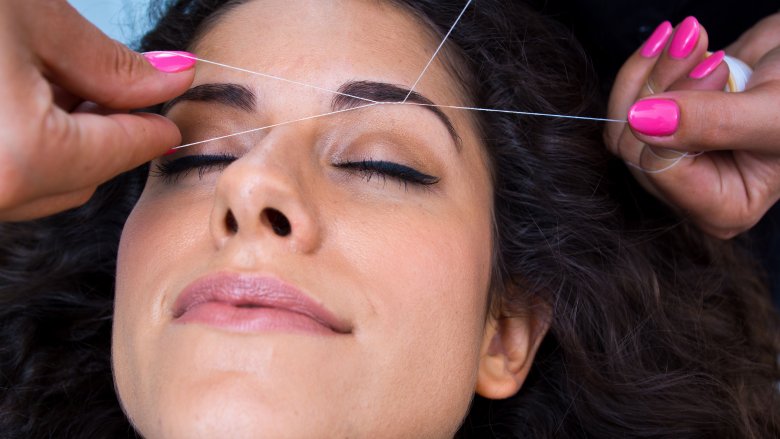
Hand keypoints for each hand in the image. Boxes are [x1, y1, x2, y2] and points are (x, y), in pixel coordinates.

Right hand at [0, 0, 195, 220]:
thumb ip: (111, 65)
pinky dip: (26, 148)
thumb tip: (174, 79)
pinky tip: (26, 101)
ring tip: (65, 85)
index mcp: (24, 156)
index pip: (117, 153)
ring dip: (67, 144)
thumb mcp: (35, 21)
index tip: (170, 121)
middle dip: (110, 139)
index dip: (152, 132)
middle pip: (80, 179)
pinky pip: (4, 177)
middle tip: (124, 94)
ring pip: (41, 184)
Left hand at [605, 14, 779, 238]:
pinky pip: (626, 100)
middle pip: (633, 147)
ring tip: (694, 37)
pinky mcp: (659, 125)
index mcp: (722, 208)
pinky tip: (682, 45)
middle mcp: (690, 190)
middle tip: (697, 44)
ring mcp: (671, 157)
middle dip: (661, 84)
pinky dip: (649, 65)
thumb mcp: (773, 114)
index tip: (715, 70)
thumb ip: (712, 122)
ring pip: (624, 121)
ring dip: (654, 68)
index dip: (677, 114)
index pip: (661, 169)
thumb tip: (643, 121)